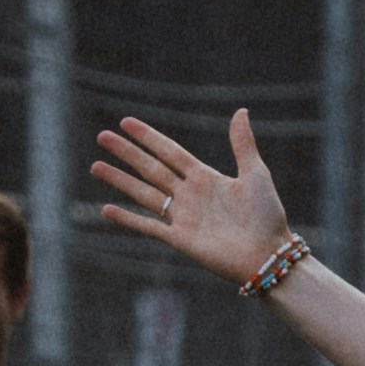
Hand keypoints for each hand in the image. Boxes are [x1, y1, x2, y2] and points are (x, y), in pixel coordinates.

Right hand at [94, 105, 295, 285]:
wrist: (269, 254)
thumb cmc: (267, 216)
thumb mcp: (256, 174)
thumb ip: (243, 144)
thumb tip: (241, 110)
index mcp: (205, 177)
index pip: (169, 151)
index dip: (148, 137)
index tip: (126, 122)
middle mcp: (189, 195)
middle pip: (150, 168)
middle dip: (126, 153)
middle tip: (102, 136)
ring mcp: (182, 217)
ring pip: (143, 193)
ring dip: (119, 180)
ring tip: (95, 166)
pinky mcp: (180, 239)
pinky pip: (148, 227)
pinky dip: (128, 219)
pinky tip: (106, 209)